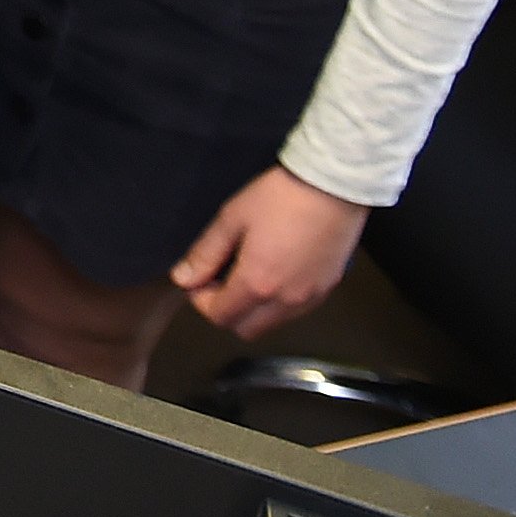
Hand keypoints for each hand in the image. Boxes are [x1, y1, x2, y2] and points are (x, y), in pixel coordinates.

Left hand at [171, 164, 369, 338]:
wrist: (333, 187)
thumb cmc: (279, 198)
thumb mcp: (232, 218)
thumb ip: (205, 254)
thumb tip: (182, 279)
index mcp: (257, 284)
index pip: (220, 317)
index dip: (201, 301)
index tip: (200, 278)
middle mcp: (285, 302)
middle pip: (246, 329)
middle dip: (226, 310)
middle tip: (221, 277)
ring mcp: (310, 299)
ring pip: (271, 324)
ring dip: (252, 309)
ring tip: (248, 272)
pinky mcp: (327, 291)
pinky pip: (295, 312)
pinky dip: (277, 304)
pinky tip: (275, 272)